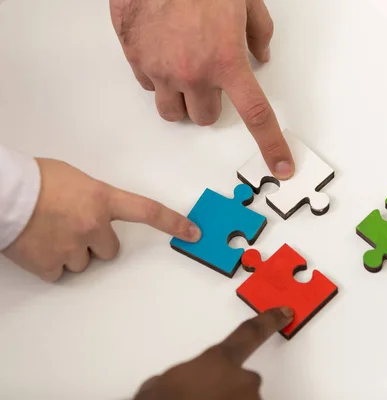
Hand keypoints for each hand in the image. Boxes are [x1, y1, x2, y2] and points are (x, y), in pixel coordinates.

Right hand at [2, 158, 199, 281]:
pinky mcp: (50, 264)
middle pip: (110, 249)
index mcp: (103, 199)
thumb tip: (98, 213)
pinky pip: (60, 272)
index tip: (194, 232)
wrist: (3, 193)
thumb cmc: (37, 179)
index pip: (147, 211)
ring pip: (84, 262)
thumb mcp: (77, 180)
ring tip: (49, 232)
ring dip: (72, 252)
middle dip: (95, 242)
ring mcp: (73, 247)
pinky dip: (50, 263)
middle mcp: (93, 225)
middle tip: (72, 226)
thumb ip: (95, 198)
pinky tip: (38, 245)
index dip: (173, 223)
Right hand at [109, 0, 293, 178]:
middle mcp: (193, 73)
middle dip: (209, 103)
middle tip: (209, 78)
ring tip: (184, 71)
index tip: (280, 166)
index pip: (255, 114)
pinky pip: (149, 86)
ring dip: (182, 100)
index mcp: (227, 61)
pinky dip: (158, 77)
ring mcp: (161, 69)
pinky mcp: (136, 60)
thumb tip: (260, 57)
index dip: (270, 144)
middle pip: (204, 118)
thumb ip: (259, 34)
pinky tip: (162, 51)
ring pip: (172, 112)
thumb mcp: (246, 1)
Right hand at [133, 307, 293, 399]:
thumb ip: (182, 374)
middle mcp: (244, 379)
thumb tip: (177, 382)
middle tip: (203, 397)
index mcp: (220, 359)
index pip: (250, 333)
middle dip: (227, 388)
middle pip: (244, 380)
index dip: (269, 321)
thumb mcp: (161, 383)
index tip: (286, 312)